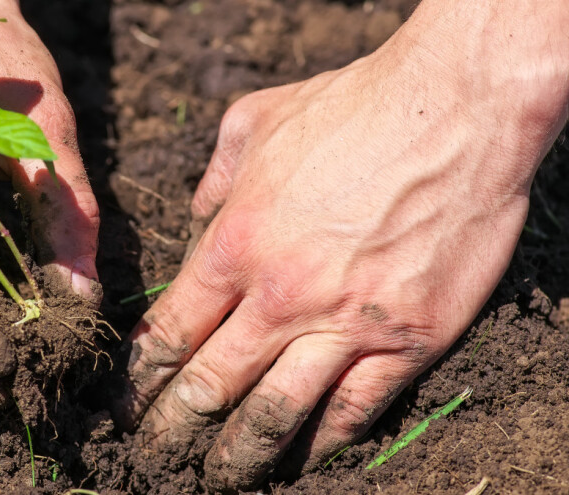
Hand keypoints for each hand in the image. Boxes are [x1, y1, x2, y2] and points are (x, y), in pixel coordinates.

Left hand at [113, 1, 567, 489]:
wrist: (458, 108)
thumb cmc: (352, 108)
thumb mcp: (254, 123)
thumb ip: (212, 182)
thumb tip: (195, 221)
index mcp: (234, 245)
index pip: (170, 334)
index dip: (143, 378)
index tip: (132, 401)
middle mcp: (280, 296)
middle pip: (210, 386)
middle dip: (173, 430)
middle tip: (156, 457)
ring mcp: (345, 325)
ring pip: (275, 415)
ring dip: (239, 456)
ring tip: (217, 479)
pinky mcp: (406, 341)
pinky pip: (354, 412)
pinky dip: (321, 445)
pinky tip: (301, 461)